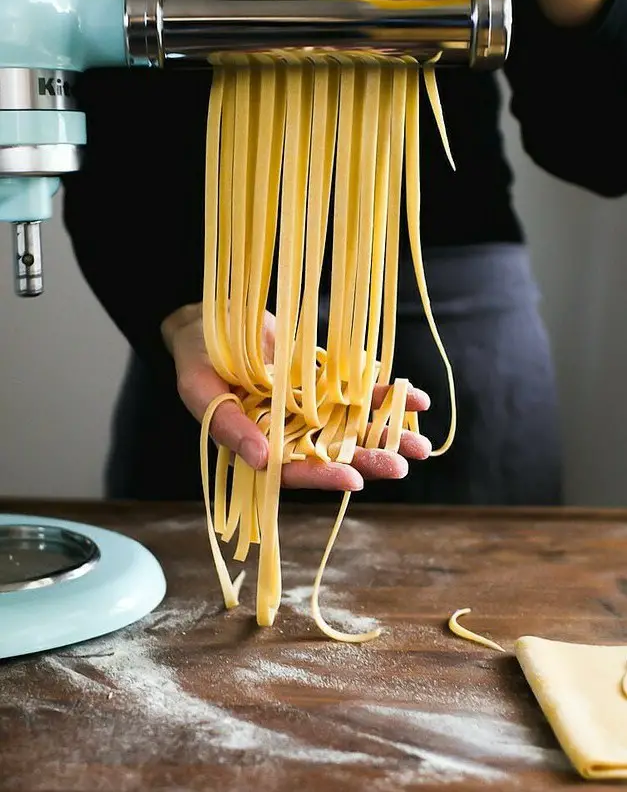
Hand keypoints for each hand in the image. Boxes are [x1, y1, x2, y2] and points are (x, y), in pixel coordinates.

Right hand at [162, 303, 431, 490]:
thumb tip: (261, 460)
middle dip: (368, 459)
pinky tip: (417, 401)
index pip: (294, 470)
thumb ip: (229, 426)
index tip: (355, 480)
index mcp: (259, 444)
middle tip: (402, 466)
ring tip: (423, 446)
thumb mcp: (201, 390)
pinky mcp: (325, 380)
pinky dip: (386, 395)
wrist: (212, 318)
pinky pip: (358, 390)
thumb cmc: (197, 358)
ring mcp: (311, 405)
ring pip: (353, 425)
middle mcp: (290, 431)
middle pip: (333, 452)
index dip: (323, 477)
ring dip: (386, 434)